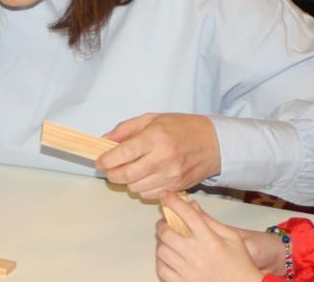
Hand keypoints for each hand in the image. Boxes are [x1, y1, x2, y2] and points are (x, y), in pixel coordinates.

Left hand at [95, 113, 219, 198]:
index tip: (99, 161)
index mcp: (155, 138)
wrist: (213, 143)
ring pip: (135, 188)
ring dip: (126, 181)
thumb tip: (103, 141)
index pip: (122, 154)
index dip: (105, 160)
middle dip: (111, 174)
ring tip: (129, 170)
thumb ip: (126, 129)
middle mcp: (162, 159)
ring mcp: (170, 176)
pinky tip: (144, 177)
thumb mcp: (152, 119)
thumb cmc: (181, 127)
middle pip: (126, 176)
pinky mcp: (176, 188)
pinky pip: (149, 195)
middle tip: (109, 168)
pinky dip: (141, 188)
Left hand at [155, 192, 261, 281]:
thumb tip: (191, 205)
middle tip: (165, 223)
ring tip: (168, 241)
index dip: (173, 201)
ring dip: (161, 242)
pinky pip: (162, 270)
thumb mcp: (231, 237)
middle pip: (167, 232)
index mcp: (209, 239)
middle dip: (161, 224)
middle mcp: (196, 254)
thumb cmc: (240, 262)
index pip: (187, 214)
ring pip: (161, 251)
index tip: (165, 195)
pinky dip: (161, 261)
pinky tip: (168, 258)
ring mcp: (188, 271)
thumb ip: (209, 220)